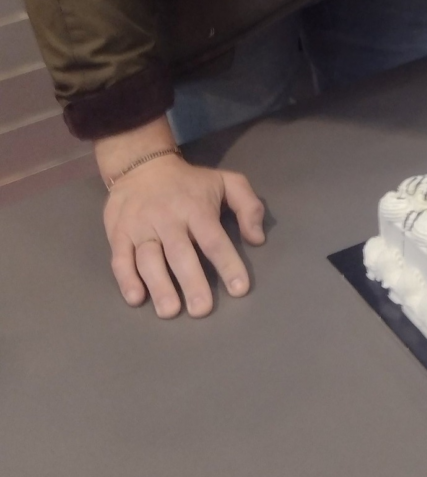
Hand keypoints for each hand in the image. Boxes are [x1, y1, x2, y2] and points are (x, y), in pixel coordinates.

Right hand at [102, 151, 265, 318]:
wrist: (142, 164)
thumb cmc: (189, 183)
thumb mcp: (226, 182)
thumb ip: (248, 206)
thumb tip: (257, 238)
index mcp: (196, 208)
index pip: (213, 238)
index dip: (227, 263)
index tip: (239, 288)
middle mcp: (168, 218)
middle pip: (180, 253)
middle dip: (192, 282)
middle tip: (202, 310)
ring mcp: (140, 226)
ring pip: (149, 258)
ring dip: (159, 285)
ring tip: (170, 311)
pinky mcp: (118, 233)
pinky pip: (120, 258)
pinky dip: (126, 279)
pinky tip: (136, 298)